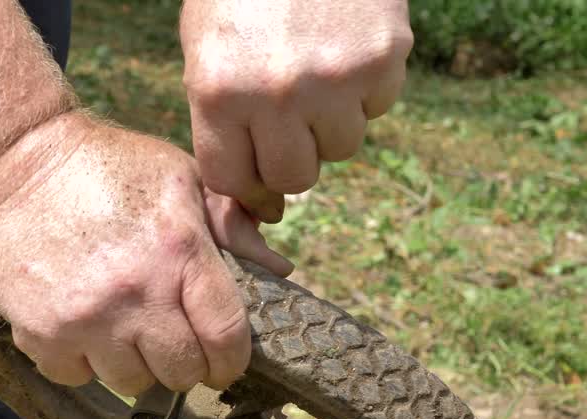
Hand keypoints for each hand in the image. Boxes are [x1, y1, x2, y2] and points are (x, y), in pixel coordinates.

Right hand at [0, 113, 290, 393]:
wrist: (12, 161)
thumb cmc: (106, 166)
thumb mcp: (181, 177)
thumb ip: (232, 224)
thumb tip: (280, 271)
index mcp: (179, 252)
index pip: (226, 337)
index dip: (231, 360)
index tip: (222, 359)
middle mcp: (136, 293)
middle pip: (181, 372)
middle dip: (183, 362)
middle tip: (170, 339)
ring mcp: (86, 319)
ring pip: (131, 383)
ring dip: (133, 364)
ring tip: (123, 329)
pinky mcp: (41, 332)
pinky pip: (77, 377)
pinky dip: (82, 362)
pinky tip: (81, 327)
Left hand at [180, 0, 412, 221]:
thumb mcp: (204, 49)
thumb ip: (221, 124)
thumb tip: (266, 203)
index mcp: (217, 91)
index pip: (234, 180)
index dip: (248, 184)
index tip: (258, 176)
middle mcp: (275, 93)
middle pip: (295, 178)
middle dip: (293, 157)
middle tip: (291, 119)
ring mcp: (333, 78)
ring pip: (342, 147)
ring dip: (332, 121)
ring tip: (316, 70)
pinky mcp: (382, 58)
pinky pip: (379, 107)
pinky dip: (366, 87)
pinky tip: (345, 46)